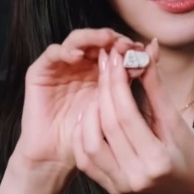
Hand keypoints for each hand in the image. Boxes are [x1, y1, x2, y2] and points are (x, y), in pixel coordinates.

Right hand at [11, 28, 141, 179]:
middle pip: (96, 39)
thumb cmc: (89, 136)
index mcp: (99, 70)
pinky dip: (65, 50)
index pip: (113, 47)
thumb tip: (154, 51)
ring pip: (76, 40)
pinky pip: (52, 53)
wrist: (57, 155)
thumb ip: (132, 80)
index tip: (141, 49)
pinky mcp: (40, 71)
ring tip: (105, 41)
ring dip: (91, 38)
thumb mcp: (117, 107)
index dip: (126, 45)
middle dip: (111, 39)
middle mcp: (79, 65)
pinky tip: (78, 56)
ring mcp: (60, 66)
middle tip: (124, 43)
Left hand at [72, 39, 193, 193]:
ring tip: (99, 91)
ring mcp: (120, 185)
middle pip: (107, 126)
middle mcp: (135, 176)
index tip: (114, 59)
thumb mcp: (178, 121)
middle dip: (104, 90)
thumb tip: (145, 53)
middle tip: (105, 65)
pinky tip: (90, 116)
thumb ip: (156, 89)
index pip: (127, 115)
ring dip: (89, 113)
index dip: (117, 84)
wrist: (190, 190)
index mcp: (157, 160)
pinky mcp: (110, 189)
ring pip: (90, 144)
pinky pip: (85, 160)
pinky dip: (83, 135)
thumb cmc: (191, 154)